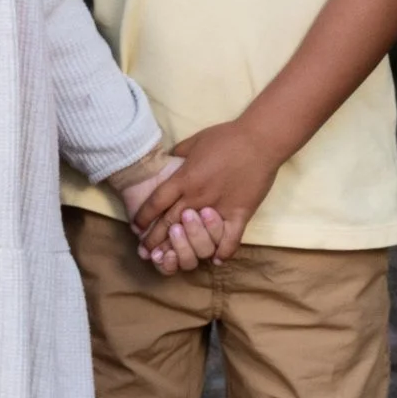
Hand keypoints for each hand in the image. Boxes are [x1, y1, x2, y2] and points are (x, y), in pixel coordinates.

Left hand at [122, 117, 275, 263]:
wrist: (259, 140)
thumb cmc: (225, 137)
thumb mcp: (193, 142)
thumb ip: (177, 155)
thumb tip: (167, 160)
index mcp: (185, 179)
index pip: (157, 202)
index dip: (144, 216)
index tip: (136, 227)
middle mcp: (198, 197)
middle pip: (170, 223)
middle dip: (156, 239)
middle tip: (145, 251)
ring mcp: (220, 208)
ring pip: (196, 236)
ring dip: (183, 249)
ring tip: (172, 259)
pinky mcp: (240, 214)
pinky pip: (230, 239)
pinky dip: (223, 252)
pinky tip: (214, 260)